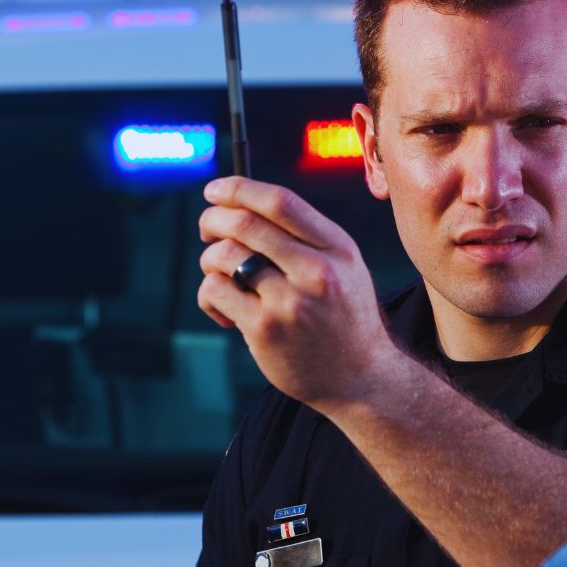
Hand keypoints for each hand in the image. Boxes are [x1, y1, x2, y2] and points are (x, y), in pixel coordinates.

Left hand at [198, 176, 397, 408]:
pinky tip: (225, 311)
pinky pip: (216, 292)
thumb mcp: (343, 267)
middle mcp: (317, 270)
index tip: (214, 189)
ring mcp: (290, 301)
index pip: (280, 202)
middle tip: (206, 230)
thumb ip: (305, 236)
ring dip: (210, 260)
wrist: (359, 377)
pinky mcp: (265, 329)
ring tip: (220, 277)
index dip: (238, 189)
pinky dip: (209, 295)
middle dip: (212, 219)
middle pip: (245, 223)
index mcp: (337, 247)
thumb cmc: (342, 316)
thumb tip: (241, 203)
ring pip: (225, 256)